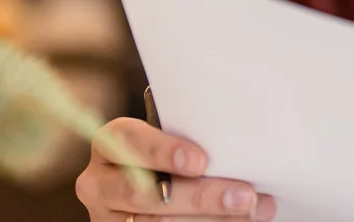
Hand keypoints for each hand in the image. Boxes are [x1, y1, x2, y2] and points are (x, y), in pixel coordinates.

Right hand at [76, 117, 276, 220]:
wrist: (154, 182)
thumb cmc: (170, 157)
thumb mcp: (172, 142)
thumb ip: (192, 141)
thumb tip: (243, 147)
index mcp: (111, 145)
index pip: (127, 140)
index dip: (161, 150)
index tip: (200, 161)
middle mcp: (100, 184)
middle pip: (143, 193)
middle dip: (199, 197)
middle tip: (245, 196)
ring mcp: (110, 217)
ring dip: (211, 220)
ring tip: (252, 210)